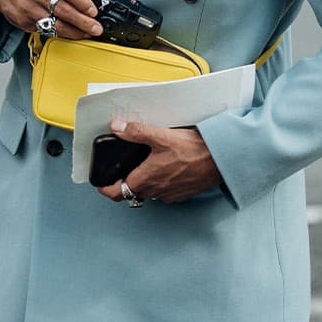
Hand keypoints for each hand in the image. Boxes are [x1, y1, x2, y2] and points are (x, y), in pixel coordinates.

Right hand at [0, 0, 103, 38]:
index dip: (82, 1)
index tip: (93, 10)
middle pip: (63, 9)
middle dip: (83, 21)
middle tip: (96, 28)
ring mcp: (28, 8)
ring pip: (55, 24)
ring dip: (74, 32)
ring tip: (87, 33)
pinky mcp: (24, 22)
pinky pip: (46, 30)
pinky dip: (61, 34)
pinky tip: (72, 34)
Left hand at [97, 120, 221, 204]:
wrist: (221, 160)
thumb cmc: (194, 151)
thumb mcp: (161, 136)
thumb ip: (136, 132)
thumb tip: (117, 127)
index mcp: (145, 180)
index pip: (116, 193)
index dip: (105, 188)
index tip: (100, 183)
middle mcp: (156, 192)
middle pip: (132, 192)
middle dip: (124, 182)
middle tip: (121, 171)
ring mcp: (169, 194)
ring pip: (149, 191)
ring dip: (144, 182)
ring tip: (144, 166)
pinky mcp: (182, 193)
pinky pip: (164, 191)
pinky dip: (160, 182)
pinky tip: (166, 169)